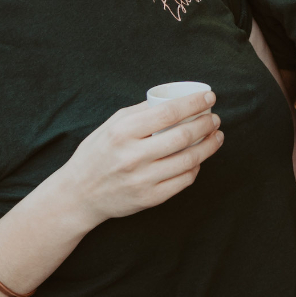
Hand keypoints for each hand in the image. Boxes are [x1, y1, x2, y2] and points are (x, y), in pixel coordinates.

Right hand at [63, 91, 223, 222]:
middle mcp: (132, 156)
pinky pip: (183, 181)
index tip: (210, 98)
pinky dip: (196, 167)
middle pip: (182, 136)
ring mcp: (142, 179)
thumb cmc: (98, 154)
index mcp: (122, 132)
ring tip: (216, 136)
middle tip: (215, 119)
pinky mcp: (149, 198)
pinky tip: (200, 159)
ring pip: (189, 160)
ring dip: (209, 146)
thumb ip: (140, 112)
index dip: (194, 103)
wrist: (79, 194)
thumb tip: (173, 99)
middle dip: (206, 124)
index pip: (168, 113)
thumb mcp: (111, 125)